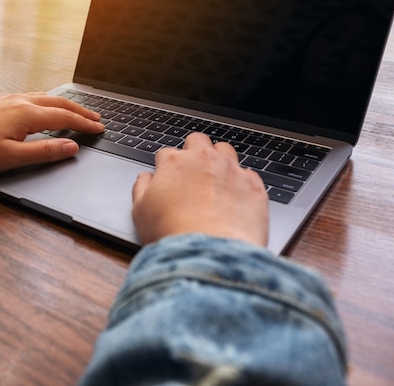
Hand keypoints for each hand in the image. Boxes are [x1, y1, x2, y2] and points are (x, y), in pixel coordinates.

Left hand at [0, 92, 103, 177]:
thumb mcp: (11, 158)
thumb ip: (44, 152)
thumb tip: (72, 147)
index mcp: (26, 114)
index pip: (65, 117)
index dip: (85, 124)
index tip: (100, 129)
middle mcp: (19, 102)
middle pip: (58, 103)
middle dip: (80, 111)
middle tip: (97, 118)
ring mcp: (7, 101)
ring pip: (46, 98)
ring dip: (65, 105)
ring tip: (77, 112)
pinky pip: (33, 98)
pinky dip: (49, 103)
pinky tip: (45, 109)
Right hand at [131, 133, 268, 246]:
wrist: (210, 253)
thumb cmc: (172, 233)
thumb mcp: (140, 212)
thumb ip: (141, 188)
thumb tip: (145, 179)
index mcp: (174, 163)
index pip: (166, 153)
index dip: (165, 167)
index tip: (167, 180)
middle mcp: (204, 160)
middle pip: (198, 141)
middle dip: (193, 152)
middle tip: (192, 173)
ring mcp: (231, 170)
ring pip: (226, 150)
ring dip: (220, 160)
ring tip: (216, 181)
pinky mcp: (254, 186)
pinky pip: (249, 174)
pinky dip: (242, 183)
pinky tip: (236, 199)